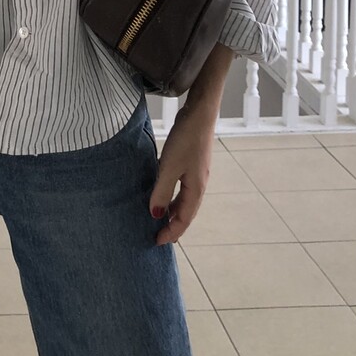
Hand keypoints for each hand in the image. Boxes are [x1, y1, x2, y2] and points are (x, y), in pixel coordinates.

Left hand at [148, 101, 216, 245]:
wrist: (200, 114)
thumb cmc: (185, 140)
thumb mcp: (169, 167)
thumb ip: (162, 192)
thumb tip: (155, 215)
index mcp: (196, 190)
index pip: (184, 220)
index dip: (171, 233)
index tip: (156, 242)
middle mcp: (199, 185)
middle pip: (187, 212)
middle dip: (173, 225)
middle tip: (158, 235)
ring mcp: (197, 174)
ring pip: (184, 200)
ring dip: (173, 210)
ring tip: (159, 218)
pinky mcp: (192, 163)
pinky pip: (182, 187)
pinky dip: (173, 195)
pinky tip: (163, 191)